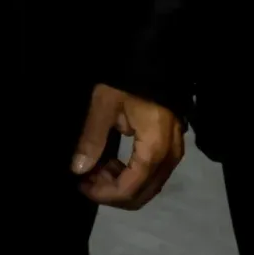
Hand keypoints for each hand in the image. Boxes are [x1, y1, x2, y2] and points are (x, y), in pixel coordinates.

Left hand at [70, 84, 184, 208]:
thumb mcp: (104, 105)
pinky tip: (112, 164)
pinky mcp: (172, 149)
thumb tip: (78, 169)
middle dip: (111, 194)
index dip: (103, 194)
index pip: (129, 188)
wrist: (155, 60)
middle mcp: (169, 157)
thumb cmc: (128, 80)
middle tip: (87, 179)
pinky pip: (152, 175)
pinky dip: (131, 176)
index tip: (81, 185)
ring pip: (148, 187)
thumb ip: (91, 140)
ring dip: (120, 186)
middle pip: (142, 194)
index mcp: (154, 148)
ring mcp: (175, 154)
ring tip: (96, 170)